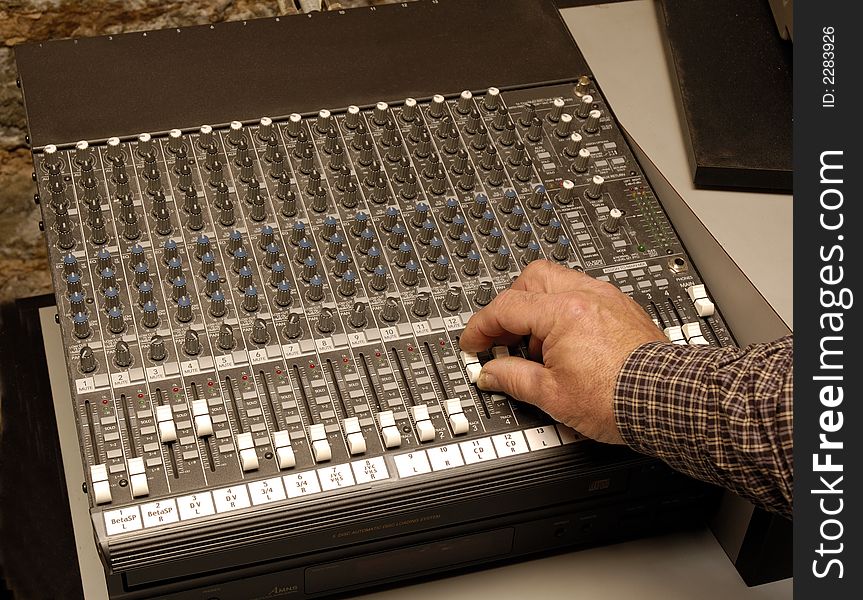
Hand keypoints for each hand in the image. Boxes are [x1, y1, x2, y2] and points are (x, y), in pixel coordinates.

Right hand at [459, 260, 664, 443]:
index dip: (482, 327)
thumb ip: (513, 378)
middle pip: (532, 279)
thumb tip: (490, 373)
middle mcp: (586, 296)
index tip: (474, 344)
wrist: (669, 401)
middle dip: (510, 304)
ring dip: (539, 307)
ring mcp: (608, 299)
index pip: (506, 308)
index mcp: (563, 312)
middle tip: (504, 336)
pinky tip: (567, 343)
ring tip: (540, 347)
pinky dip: (566, 311)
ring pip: (560, 282)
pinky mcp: (623, 308)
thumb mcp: (551, 394)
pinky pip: (584, 295)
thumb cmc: (619, 397)